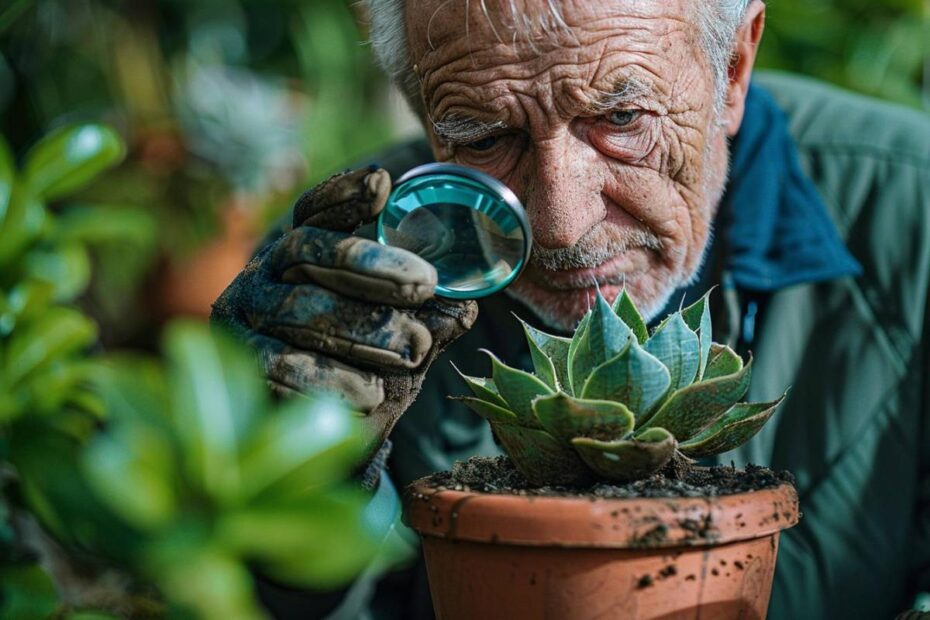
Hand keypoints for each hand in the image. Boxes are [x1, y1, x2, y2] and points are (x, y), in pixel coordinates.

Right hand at [211, 167, 477, 446]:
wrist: (323, 440)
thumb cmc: (365, 374)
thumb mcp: (404, 344)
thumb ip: (430, 321)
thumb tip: (465, 306)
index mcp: (301, 256)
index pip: (315, 214)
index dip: (343, 195)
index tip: (382, 183)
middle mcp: (264, 277)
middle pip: (307, 251)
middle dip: (369, 264)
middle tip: (426, 281)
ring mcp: (242, 319)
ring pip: (296, 310)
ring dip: (360, 329)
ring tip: (415, 351)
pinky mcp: (236, 368)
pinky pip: (275, 367)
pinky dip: (327, 379)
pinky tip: (368, 394)